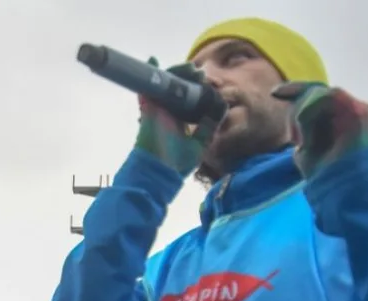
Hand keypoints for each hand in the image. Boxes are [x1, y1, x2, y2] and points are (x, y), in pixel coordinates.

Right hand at [133, 58, 217, 176]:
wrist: (160, 173)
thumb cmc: (178, 163)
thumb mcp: (201, 143)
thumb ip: (210, 126)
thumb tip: (221, 108)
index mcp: (180, 120)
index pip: (187, 97)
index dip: (195, 87)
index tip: (204, 79)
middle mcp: (169, 112)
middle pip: (176, 87)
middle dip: (187, 76)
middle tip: (198, 72)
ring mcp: (158, 110)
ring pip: (164, 85)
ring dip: (175, 73)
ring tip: (188, 68)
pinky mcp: (149, 110)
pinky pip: (146, 90)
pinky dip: (148, 77)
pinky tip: (152, 61)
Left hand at [271, 82, 367, 178]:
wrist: (345, 189)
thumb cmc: (325, 175)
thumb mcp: (306, 150)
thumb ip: (302, 132)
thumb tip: (297, 117)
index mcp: (336, 118)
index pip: (316, 95)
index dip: (295, 91)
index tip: (274, 94)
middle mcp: (347, 110)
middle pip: (317, 91)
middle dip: (296, 99)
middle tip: (289, 127)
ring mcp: (355, 108)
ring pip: (321, 93)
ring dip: (302, 113)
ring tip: (299, 137)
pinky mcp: (359, 111)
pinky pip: (329, 97)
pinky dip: (311, 110)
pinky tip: (304, 129)